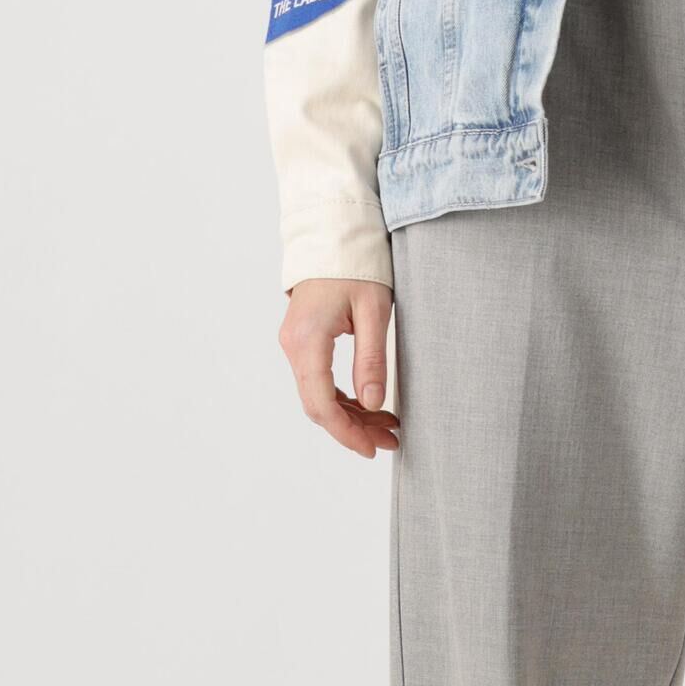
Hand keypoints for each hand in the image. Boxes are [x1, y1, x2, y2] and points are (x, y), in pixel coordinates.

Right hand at [279, 279, 399, 458]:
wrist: (333, 237)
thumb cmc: (357, 266)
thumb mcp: (375, 310)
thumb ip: (372, 358)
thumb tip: (373, 402)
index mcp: (308, 340)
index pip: (321, 402)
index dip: (346, 432)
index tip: (372, 448)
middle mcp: (294, 346)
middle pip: (318, 405)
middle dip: (353, 428)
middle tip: (390, 440)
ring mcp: (295, 345)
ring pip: (319, 396)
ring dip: (351, 416)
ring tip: (388, 426)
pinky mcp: (304, 342)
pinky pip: (319, 381)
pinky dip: (343, 398)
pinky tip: (370, 405)